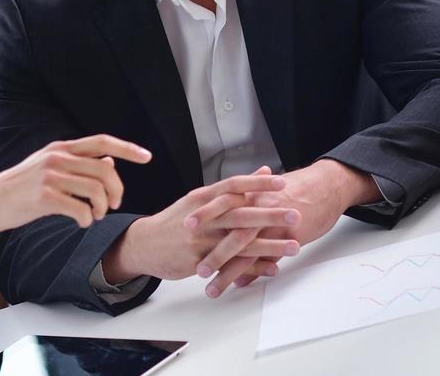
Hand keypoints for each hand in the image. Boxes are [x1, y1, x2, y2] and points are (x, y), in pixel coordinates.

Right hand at [0, 134, 151, 232]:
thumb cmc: (20, 187)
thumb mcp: (48, 167)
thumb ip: (78, 163)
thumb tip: (109, 161)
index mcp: (60, 148)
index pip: (102, 142)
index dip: (127, 148)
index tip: (148, 157)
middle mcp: (57, 157)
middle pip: (105, 170)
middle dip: (117, 190)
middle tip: (114, 205)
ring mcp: (50, 176)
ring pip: (96, 190)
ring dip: (103, 208)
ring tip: (95, 216)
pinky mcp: (44, 197)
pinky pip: (80, 209)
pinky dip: (87, 219)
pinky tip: (82, 222)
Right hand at [102, 168, 300, 287]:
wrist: (144, 244)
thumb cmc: (177, 221)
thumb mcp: (200, 200)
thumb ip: (232, 189)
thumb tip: (264, 171)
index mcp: (203, 198)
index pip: (233, 186)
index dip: (257, 184)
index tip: (281, 182)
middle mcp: (203, 217)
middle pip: (240, 214)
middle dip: (269, 215)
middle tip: (295, 214)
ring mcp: (201, 240)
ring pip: (240, 242)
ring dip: (269, 245)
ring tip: (294, 246)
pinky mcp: (198, 261)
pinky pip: (231, 265)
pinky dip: (253, 268)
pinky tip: (273, 268)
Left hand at [197, 159, 370, 295]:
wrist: (325, 185)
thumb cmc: (292, 189)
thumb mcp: (265, 191)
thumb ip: (244, 202)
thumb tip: (224, 217)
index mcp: (250, 194)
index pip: (220, 205)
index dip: (202, 216)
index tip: (182, 228)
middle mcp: (258, 208)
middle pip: (228, 230)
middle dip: (210, 250)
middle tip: (194, 267)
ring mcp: (273, 224)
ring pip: (245, 250)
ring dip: (227, 271)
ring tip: (211, 288)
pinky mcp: (288, 237)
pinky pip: (267, 258)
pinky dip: (254, 272)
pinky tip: (241, 285)